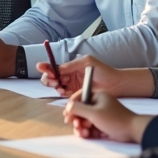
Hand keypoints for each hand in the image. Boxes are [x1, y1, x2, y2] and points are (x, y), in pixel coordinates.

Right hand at [37, 55, 153, 97]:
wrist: (116, 84)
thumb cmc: (104, 71)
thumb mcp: (87, 62)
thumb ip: (71, 65)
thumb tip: (57, 69)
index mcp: (71, 66)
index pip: (54, 66)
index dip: (46, 67)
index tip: (41, 67)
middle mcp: (69, 76)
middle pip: (52, 77)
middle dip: (48, 78)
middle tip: (53, 80)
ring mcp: (72, 86)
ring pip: (56, 86)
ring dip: (54, 86)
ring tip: (59, 85)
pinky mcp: (76, 95)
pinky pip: (64, 94)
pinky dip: (61, 93)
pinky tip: (63, 91)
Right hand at [63, 90, 147, 142]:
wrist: (133, 131)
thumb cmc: (115, 119)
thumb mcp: (94, 113)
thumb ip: (78, 108)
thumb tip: (67, 107)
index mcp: (97, 96)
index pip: (79, 98)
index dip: (72, 106)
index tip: (67, 115)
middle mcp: (98, 104)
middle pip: (80, 111)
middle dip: (77, 119)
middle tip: (76, 125)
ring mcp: (101, 115)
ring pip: (84, 121)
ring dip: (81, 127)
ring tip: (83, 133)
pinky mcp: (102, 125)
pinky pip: (90, 128)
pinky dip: (87, 132)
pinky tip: (87, 135)